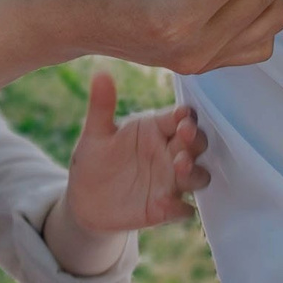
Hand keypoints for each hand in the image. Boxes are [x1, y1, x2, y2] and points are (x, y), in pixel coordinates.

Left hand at [64, 71, 210, 233]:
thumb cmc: (94, 160)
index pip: (179, 118)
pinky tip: (165, 205)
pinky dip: (179, 207)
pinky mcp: (165, 208)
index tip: (182, 115)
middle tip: (186, 135)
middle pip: (196, 144)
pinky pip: (182, 209)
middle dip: (196, 140)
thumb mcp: (95, 134)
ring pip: (198, 175)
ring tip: (179, 166)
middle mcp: (168, 153)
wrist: (84, 201)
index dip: (185, 116)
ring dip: (194, 171)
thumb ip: (101, 106)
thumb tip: (100, 73)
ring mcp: (170, 181)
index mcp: (155, 130)